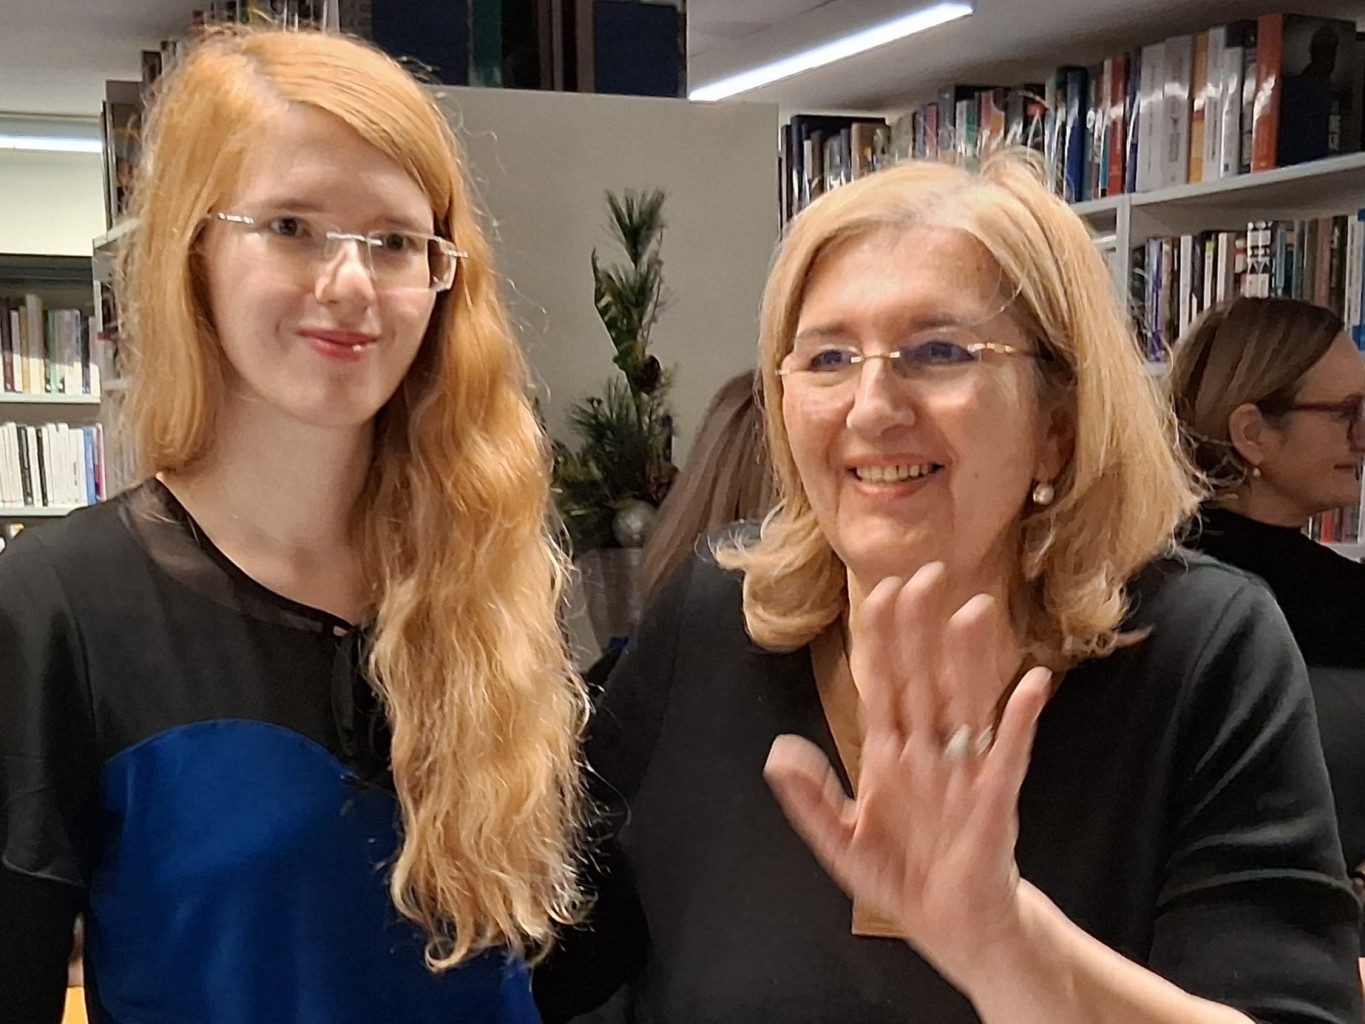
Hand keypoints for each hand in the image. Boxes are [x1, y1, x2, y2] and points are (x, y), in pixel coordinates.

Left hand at [763, 561, 1052, 987]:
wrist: (952, 927)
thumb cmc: (904, 877)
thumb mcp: (843, 843)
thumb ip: (811, 801)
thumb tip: (778, 753)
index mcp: (889, 753)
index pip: (884, 681)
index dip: (882, 639)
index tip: (882, 591)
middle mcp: (927, 751)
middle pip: (923, 677)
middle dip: (923, 628)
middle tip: (928, 573)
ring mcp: (963, 772)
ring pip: (967, 701)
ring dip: (972, 658)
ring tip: (977, 610)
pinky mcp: (994, 801)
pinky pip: (1009, 753)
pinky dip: (1019, 719)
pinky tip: (1032, 682)